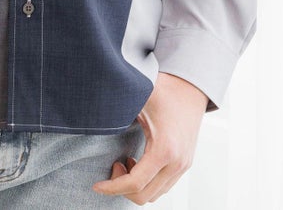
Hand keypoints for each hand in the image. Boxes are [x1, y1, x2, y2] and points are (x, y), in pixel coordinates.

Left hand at [92, 72, 207, 202]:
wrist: (191, 86)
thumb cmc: (165, 90)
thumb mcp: (138, 98)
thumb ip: (117, 107)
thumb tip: (91, 109)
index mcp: (164, 149)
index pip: (135, 184)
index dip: (112, 188)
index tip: (97, 185)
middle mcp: (177, 163)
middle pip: (144, 196)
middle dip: (122, 187)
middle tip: (114, 165)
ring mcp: (183, 165)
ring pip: (154, 194)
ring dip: (135, 186)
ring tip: (125, 163)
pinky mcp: (184, 164)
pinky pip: (163, 186)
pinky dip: (147, 183)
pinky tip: (137, 164)